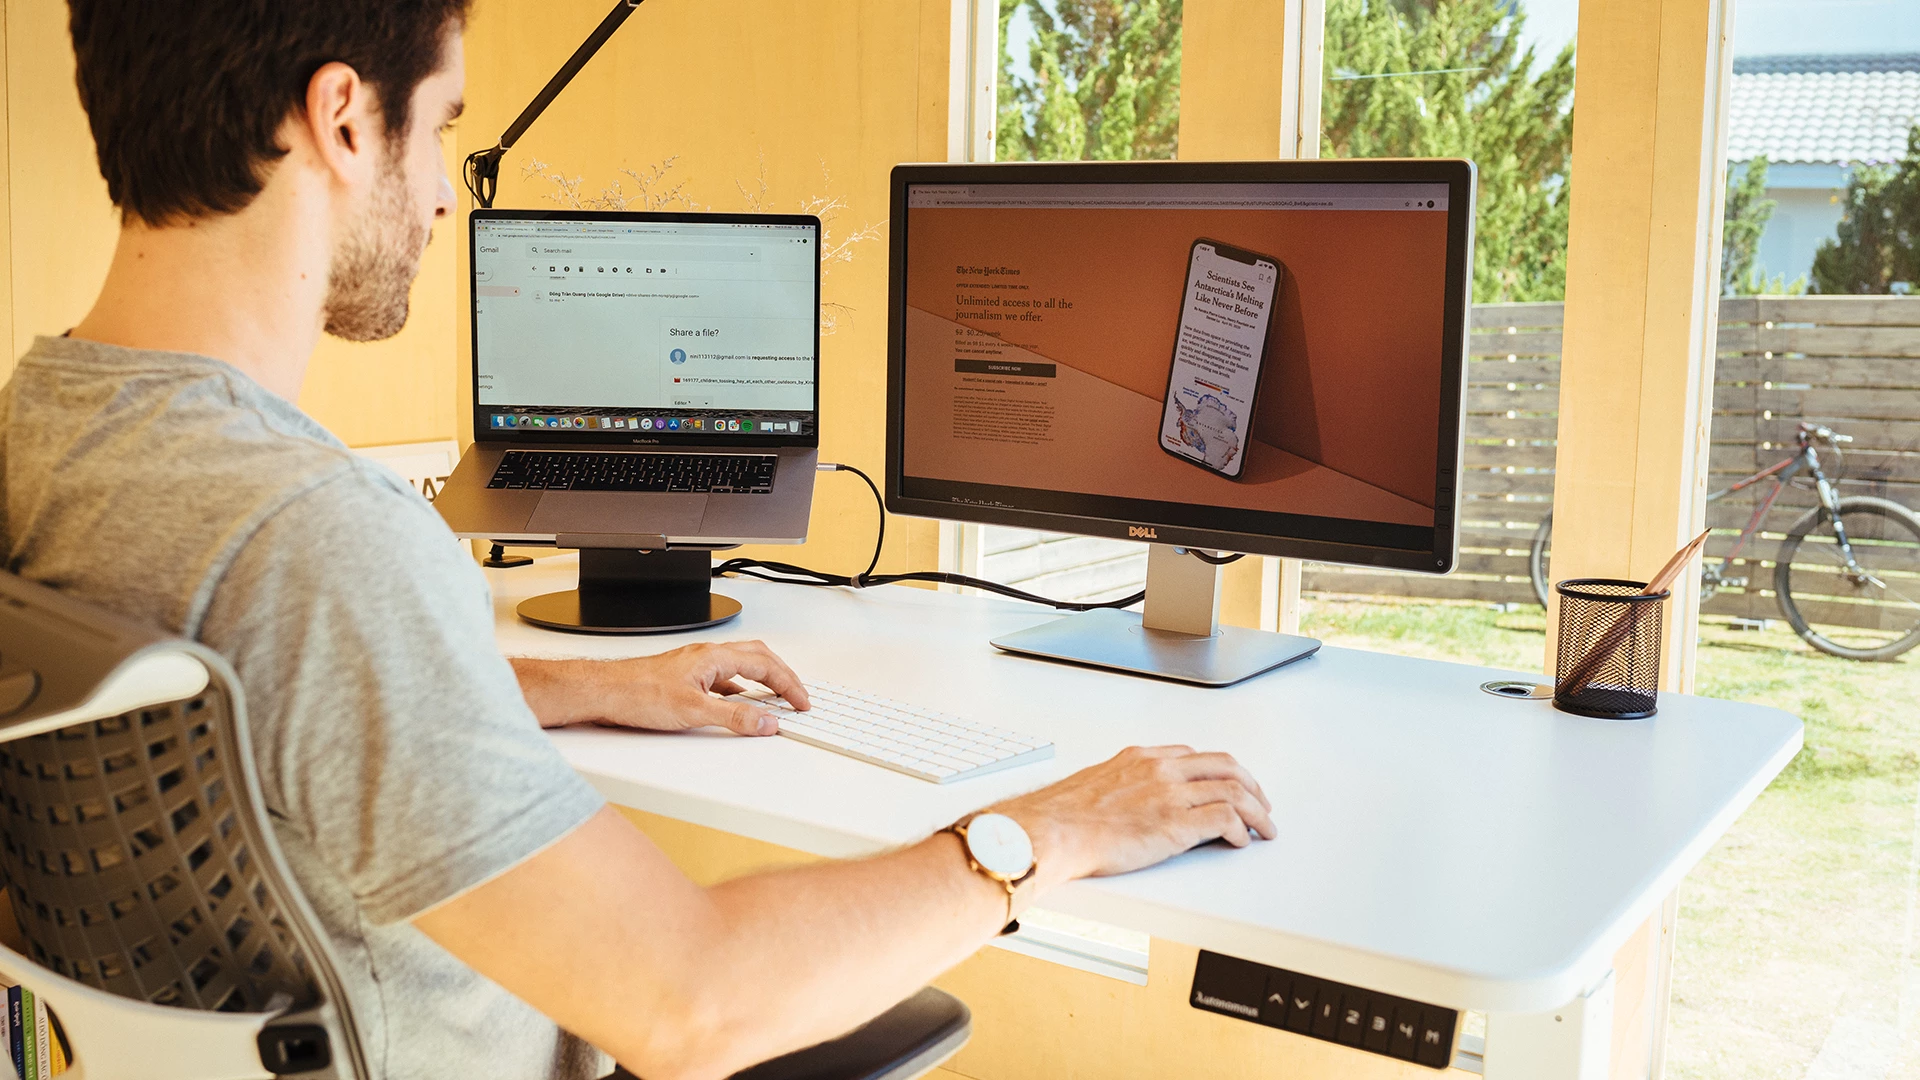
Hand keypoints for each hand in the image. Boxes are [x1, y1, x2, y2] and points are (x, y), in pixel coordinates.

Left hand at [511, 641, 809, 735]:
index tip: (802, 703)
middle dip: (783, 676)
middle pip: (758, 657)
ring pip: (740, 664)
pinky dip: (740, 687)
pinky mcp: (684, 676)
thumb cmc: (638, 694)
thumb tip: (766, 722)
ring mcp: (695, 664)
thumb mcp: (694, 712)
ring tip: (775, 697)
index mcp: (714, 657)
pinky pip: (723, 676)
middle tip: (797, 696)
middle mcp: (706, 655)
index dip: (790, 685)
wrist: (603, 692)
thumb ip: (734, 718)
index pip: (766, 665)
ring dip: (763, 678)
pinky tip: (735, 701)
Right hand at [991, 745, 1274, 889]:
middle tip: (1260, 803)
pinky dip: (1240, 829)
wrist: (1051, 830)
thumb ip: (1119, 786)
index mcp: (1140, 758)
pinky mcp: (1176, 825)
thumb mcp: (1094, 785)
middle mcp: (1160, 770)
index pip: (1193, 755)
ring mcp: (1170, 795)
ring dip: (1256, 810)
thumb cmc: (1061, 816)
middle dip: (1249, 784)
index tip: (1227, 784)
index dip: (1219, 771)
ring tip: (1264, 827)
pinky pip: (1225, 819)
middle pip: (1224, 766)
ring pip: (1233, 790)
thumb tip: (1126, 802)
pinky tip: (1240, 841)